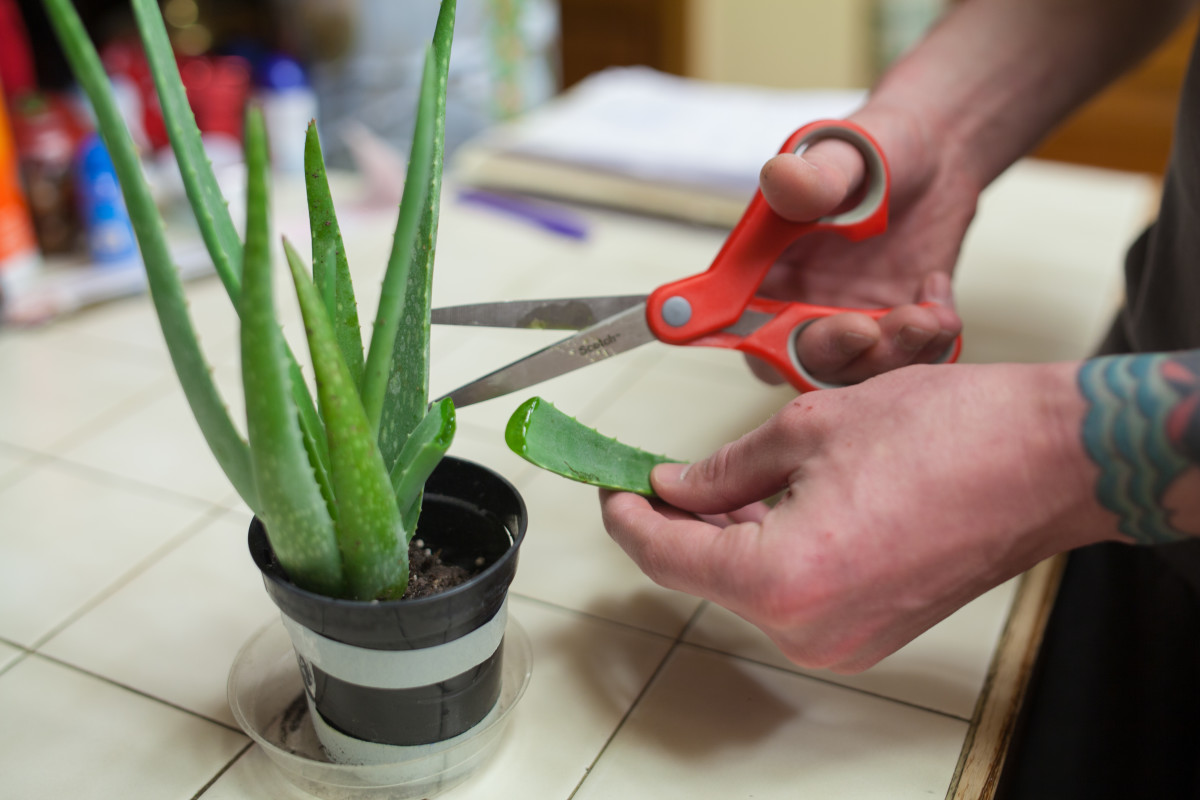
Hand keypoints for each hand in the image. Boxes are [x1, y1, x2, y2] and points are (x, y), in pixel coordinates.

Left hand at [601, 361, 1120, 671]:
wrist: (1046, 461)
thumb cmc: (948, 436)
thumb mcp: (807, 430)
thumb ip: (722, 469)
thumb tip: (673, 486)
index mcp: (782, 578)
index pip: (664, 555)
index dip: (626, 516)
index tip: (610, 485)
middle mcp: (808, 629)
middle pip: (703, 575)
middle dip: (675, 521)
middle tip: (655, 474)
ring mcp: (842, 641)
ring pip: (746, 586)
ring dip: (724, 535)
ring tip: (719, 480)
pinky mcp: (868, 633)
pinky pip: (790, 596)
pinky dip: (767, 553)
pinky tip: (768, 507)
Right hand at [754, 106, 972, 385]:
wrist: (940, 154)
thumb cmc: (876, 148)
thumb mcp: (844, 153)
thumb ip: (815, 175)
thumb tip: (783, 179)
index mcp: (764, 273)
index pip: (742, 325)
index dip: (757, 341)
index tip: (783, 335)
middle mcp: (801, 308)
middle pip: (804, 363)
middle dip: (841, 355)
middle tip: (872, 328)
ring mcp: (852, 324)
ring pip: (862, 371)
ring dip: (894, 354)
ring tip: (927, 315)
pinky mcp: (898, 332)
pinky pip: (911, 360)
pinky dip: (931, 342)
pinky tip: (938, 294)